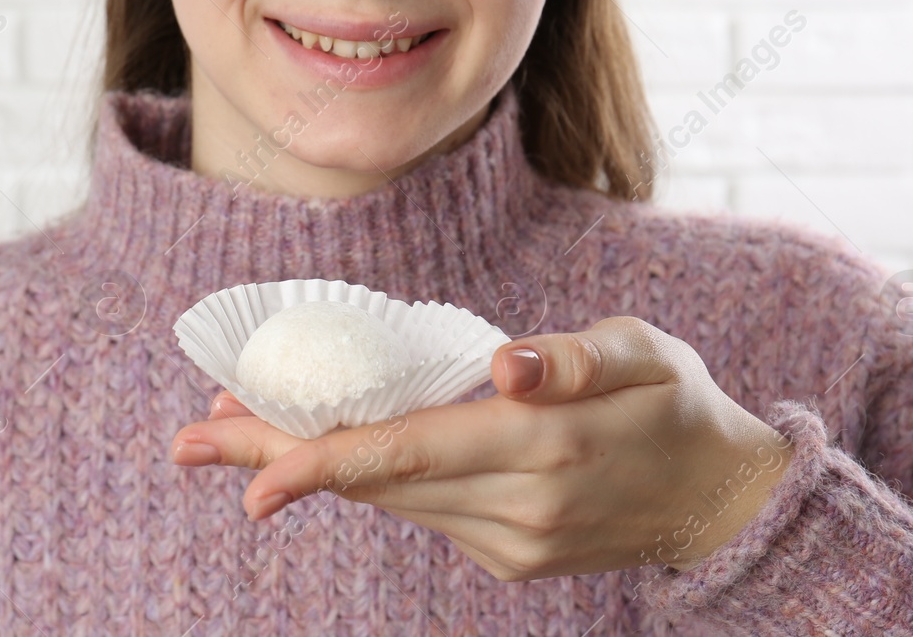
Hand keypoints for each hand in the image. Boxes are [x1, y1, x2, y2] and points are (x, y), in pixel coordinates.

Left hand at [169, 316, 794, 579]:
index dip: (320, 461)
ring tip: (234, 430)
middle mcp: (517, 509)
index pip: (408, 454)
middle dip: (278, 458)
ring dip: (313, 466)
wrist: (722, 500)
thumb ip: (573, 357)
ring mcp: (510, 544)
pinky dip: (369, 480)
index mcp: (544, 446)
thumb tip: (505, 363)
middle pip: (375, 482)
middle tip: (190, 437)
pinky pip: (421, 511)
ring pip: (390, 500)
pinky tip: (326, 448)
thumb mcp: (644, 353)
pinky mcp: (508, 558)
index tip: (244, 474)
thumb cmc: (677, 403)